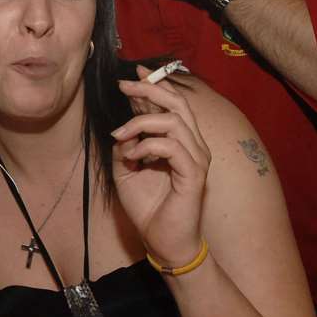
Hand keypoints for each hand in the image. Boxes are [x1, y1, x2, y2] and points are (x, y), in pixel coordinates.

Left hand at [111, 67, 210, 269]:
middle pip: (178, 104)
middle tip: (125, 84)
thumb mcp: (126, 171)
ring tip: (120, 136)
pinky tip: (133, 156)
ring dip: (141, 122)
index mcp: (180, 142)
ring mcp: (197, 158)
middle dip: (150, 88)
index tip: (133, 73)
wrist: (163, 242)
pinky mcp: (194, 174)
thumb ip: (126, 148)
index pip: (171, 105)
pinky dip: (148, 145)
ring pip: (174, 121)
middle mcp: (193, 146)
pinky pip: (172, 147)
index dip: (154, 85)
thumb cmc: (149, 208)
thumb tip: (121, 130)